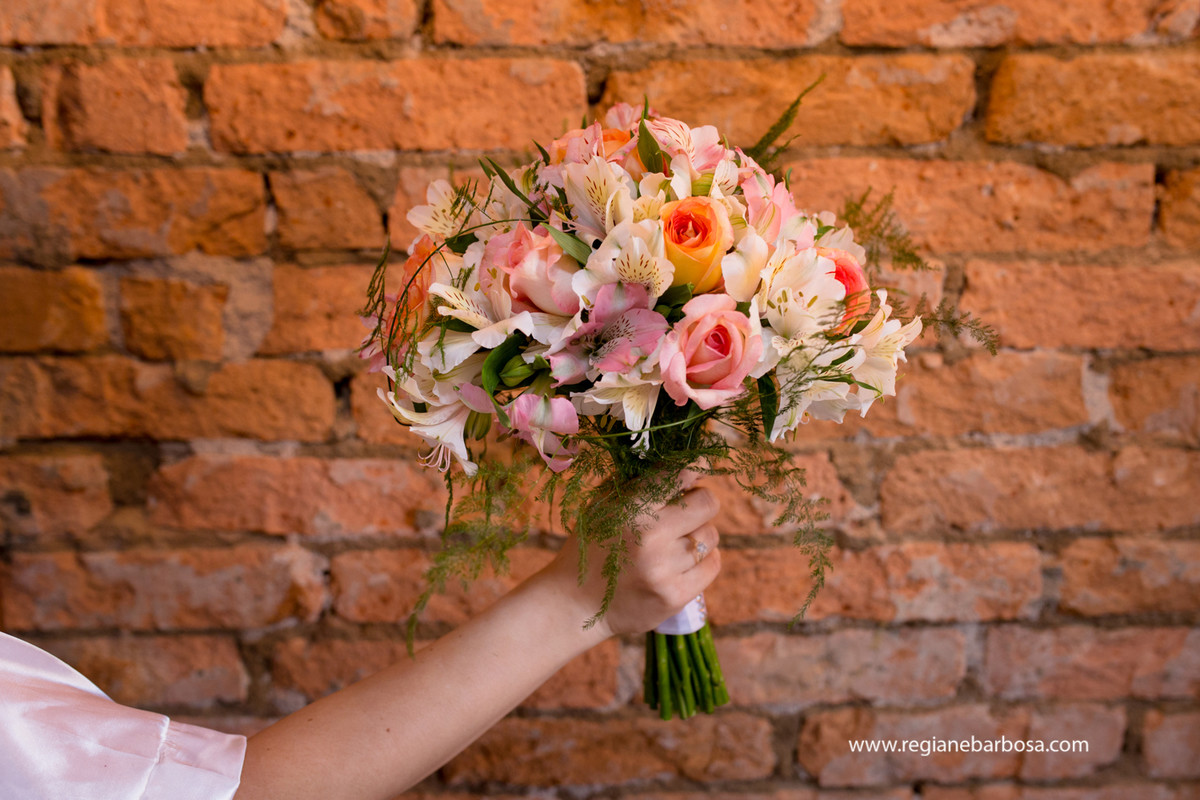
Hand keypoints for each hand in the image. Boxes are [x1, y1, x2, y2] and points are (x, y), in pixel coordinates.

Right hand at [541, 478, 721, 638]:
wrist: (574, 605)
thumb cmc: (591, 546)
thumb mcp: (602, 505)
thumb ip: (638, 482)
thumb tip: (684, 465)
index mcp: (630, 508)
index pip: (680, 473)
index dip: (697, 464)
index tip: (700, 464)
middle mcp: (650, 536)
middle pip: (708, 503)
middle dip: (701, 501)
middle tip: (687, 509)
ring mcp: (664, 569)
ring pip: (711, 535)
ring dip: (698, 534)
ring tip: (676, 541)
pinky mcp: (674, 596)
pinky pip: (712, 565)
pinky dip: (704, 559)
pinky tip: (685, 561)